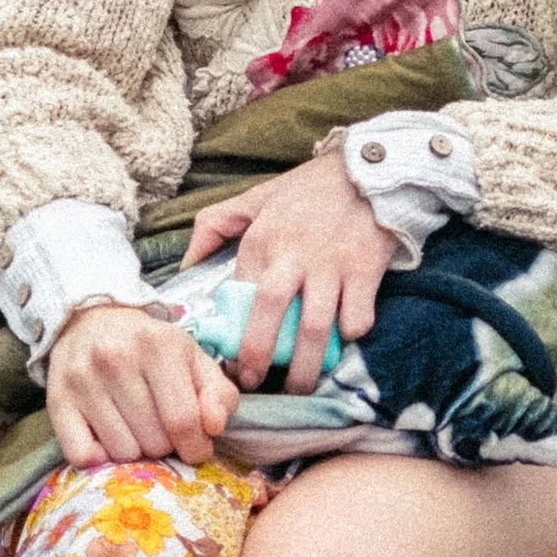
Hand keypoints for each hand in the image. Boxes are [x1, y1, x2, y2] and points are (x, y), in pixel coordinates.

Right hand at [46, 300, 238, 468]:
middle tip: (160, 428)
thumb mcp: (193, 359)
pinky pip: (82, 456)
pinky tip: (107, 438)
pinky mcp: (57, 400)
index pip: (184, 420)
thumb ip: (219, 394)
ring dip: (135, 452)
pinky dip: (99, 458)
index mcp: (159, 345)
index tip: (196, 448)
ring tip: (135, 428)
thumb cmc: (150, 348)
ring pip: (122, 453)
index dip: (196, 446)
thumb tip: (215, 427)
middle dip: (165, 445)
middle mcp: (116, 358)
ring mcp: (82, 380)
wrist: (91, 321)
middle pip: (154, 441)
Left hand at [181, 146, 396, 394]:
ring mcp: (331, 267)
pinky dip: (351, 335)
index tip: (229, 360)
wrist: (370, 169)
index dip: (231, 333)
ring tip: (299, 388)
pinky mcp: (365, 272)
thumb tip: (186, 262)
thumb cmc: (311, 187)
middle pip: (269, 316)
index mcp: (262, 241)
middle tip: (255, 384)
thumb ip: (215, 225)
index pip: (238, 297)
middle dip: (259, 357)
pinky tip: (344, 341)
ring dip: (305, 366)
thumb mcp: (256, 197)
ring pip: (314, 329)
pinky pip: (357, 317)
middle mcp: (293, 257)